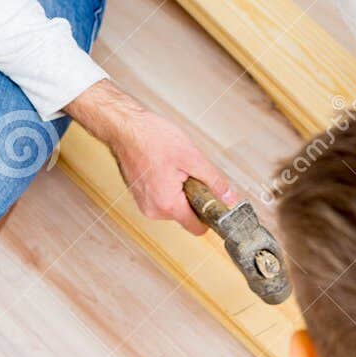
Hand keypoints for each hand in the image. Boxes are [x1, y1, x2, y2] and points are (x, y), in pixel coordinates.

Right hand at [65, 80, 234, 233]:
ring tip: (173, 167)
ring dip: (180, 190)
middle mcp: (153, 210)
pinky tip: (164, 167)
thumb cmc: (152, 138)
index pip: (197, 228)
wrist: (125, 127)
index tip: (214, 201)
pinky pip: (162, 198)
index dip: (210, 216)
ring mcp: (144, 204)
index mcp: (167, 204)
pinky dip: (168, 186)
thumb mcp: (192, 157)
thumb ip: (214, 181)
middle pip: (186, 215)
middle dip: (193, 197)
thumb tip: (230, 197)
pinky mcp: (140, 196)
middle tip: (188, 172)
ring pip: (174, 206)